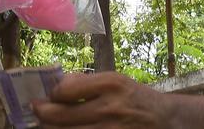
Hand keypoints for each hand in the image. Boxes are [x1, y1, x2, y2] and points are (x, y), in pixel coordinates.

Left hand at [34, 72, 171, 127]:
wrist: (165, 121)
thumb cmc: (135, 98)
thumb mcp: (116, 80)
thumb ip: (86, 82)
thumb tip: (58, 86)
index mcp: (110, 84)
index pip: (64, 90)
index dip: (52, 94)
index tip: (50, 95)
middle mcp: (109, 108)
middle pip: (59, 118)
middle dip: (42, 115)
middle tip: (37, 111)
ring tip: (49, 124)